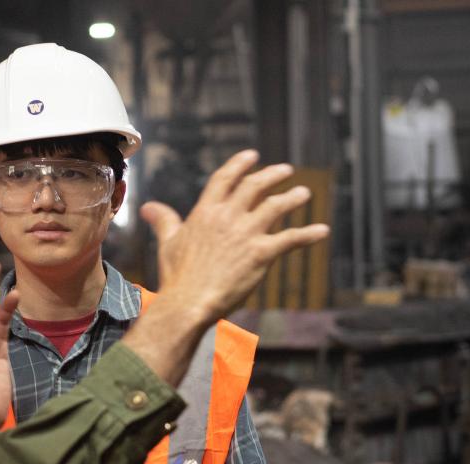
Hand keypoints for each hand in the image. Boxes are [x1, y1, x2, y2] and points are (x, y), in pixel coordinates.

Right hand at [141, 151, 328, 321]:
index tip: (253, 156)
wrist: (188, 302)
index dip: (241, 164)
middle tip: (286, 171)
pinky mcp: (261, 253)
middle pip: (254, 186)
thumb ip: (164, 220)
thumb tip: (147, 207)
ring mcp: (246, 233)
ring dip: (293, 198)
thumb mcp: (169, 242)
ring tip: (304, 193)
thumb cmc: (177, 275)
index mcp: (206, 211)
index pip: (226, 178)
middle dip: (272, 175)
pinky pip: (291, 239)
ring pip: (276, 207)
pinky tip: (322, 231)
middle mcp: (228, 216)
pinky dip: (309, 234)